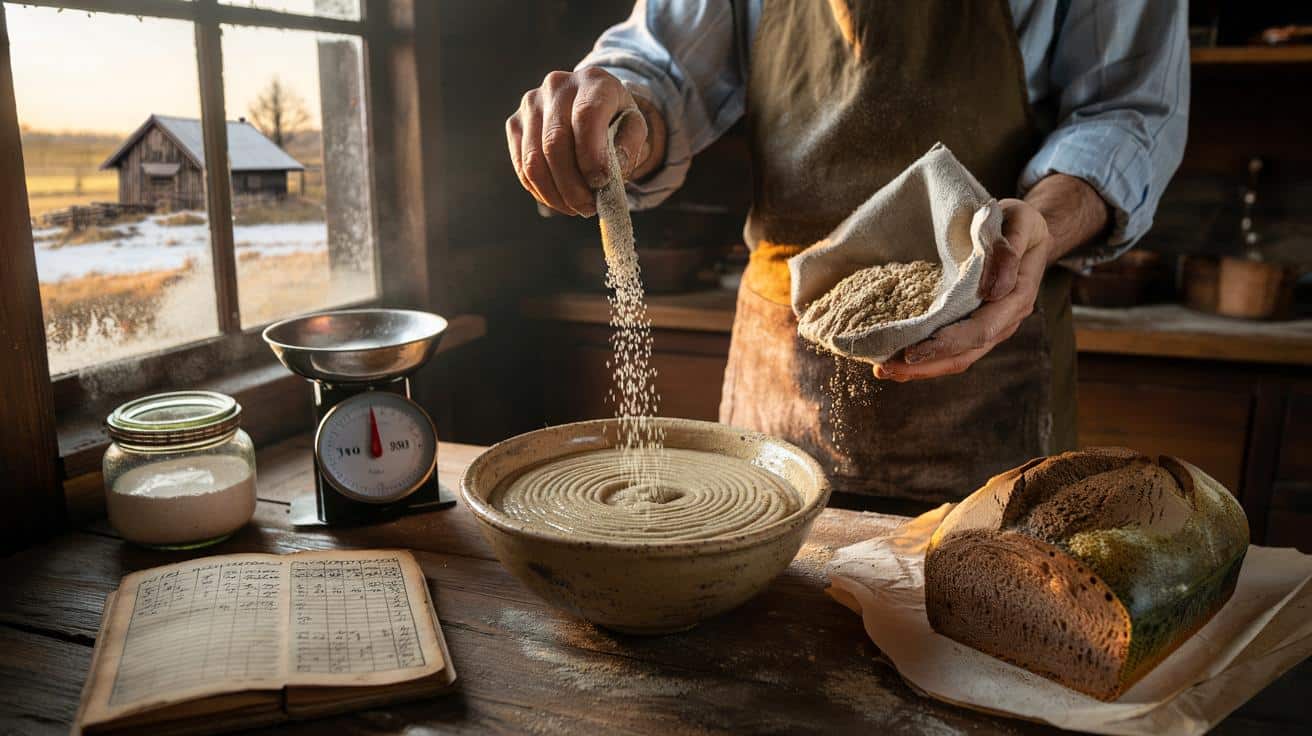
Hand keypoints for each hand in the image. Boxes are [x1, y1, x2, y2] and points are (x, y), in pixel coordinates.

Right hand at [506, 68, 656, 216]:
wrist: (591, 103)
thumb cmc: (615, 119)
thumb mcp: (635, 128)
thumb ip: (629, 148)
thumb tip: (607, 176)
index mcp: (593, 81)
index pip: (586, 116)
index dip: (591, 155)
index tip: (600, 183)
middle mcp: (557, 86)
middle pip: (555, 143)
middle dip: (572, 185)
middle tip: (588, 207)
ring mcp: (531, 104)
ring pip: (534, 159)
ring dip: (555, 193)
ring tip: (575, 208)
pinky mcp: (515, 123)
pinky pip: (522, 166)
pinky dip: (540, 190)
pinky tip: (558, 199)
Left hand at [874, 199, 1051, 381]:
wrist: (1028, 233)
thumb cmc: (1020, 223)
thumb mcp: (1019, 222)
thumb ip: (1008, 249)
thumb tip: (995, 288)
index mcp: (1017, 297)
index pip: (981, 330)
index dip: (947, 343)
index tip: (914, 351)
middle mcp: (1006, 320)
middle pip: (965, 354)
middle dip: (925, 365)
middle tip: (885, 368)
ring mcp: (992, 327)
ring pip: (958, 358)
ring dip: (921, 368)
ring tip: (884, 370)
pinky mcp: (976, 325)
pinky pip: (953, 349)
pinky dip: (927, 358)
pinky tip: (897, 360)